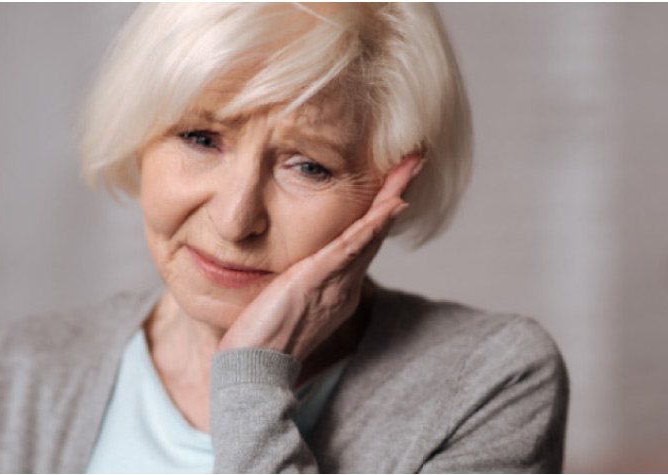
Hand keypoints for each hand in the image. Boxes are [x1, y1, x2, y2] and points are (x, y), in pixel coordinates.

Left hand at [217, 156, 423, 360]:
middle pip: (375, 232)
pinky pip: (350, 248)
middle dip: (396, 193)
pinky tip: (389, 204)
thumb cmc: (262, 337)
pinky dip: (372, 225)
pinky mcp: (316, 281)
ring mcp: (334, 283)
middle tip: (415, 162)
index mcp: (338, 288)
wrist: (252, 368)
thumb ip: (299, 282)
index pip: (363, 241)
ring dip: (392, 197)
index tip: (394, 184)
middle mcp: (344, 285)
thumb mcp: (287, 302)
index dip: (380, 212)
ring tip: (410, 168)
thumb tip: (298, 268)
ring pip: (370, 234)